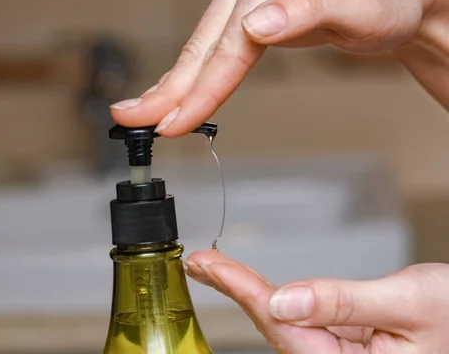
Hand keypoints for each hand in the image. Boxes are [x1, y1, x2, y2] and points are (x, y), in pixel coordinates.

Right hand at [110, 0, 448, 135]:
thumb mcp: (360, 2)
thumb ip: (306, 10)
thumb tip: (256, 24)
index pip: (226, 47)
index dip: (199, 91)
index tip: (173, 122)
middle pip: (201, 46)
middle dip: (166, 91)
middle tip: (131, 121)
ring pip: (200, 46)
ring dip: (170, 84)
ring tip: (141, 111)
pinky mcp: (245, 4)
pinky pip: (212, 43)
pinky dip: (191, 71)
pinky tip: (176, 86)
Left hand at [185, 250, 448, 352]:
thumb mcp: (408, 303)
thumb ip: (343, 303)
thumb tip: (284, 301)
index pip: (282, 327)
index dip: (241, 291)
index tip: (207, 265)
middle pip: (274, 327)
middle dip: (234, 291)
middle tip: (197, 264)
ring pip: (285, 322)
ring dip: (248, 293)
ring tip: (212, 268)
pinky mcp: (344, 342)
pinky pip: (304, 318)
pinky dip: (275, 297)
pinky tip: (253, 286)